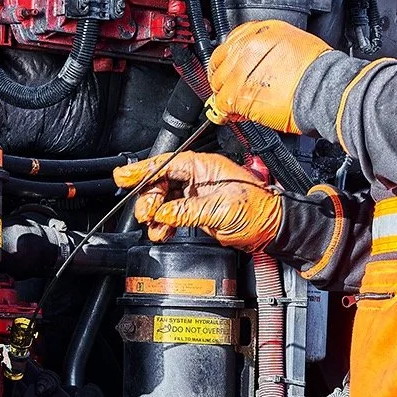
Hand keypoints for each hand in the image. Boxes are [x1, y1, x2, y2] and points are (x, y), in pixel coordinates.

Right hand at [113, 151, 282, 251]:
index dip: (142, 171)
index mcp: (203, 166)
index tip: (124, 177)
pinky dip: (163, 223)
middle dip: (148, 198)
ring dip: (154, 214)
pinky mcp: (197, 210)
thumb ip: (187, 211)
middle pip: (160, 182)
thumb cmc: (257, 210)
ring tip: (153, 226)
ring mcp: (196, 193)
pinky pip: (172, 213)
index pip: (166, 165)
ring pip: (163, 199)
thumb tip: (162, 213)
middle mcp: (198, 177)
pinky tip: (162, 232)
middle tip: (145, 213)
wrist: (272, 228)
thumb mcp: (219, 209)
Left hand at [207, 19, 330, 132]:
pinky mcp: (240, 93)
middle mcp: (249, 46)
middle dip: (223, 75)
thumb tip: (257, 63)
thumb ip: (270, 49)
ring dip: (224, 94)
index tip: (229, 67)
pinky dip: (225, 111)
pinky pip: (222, 102)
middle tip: (229, 87)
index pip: (232, 41)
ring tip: (234, 104)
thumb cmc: (319, 70)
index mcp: (262, 31)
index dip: (229, 58)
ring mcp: (242, 69)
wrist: (326, 88)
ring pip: (220, 82)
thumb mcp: (294, 42)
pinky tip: (232, 114)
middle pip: (220, 60)